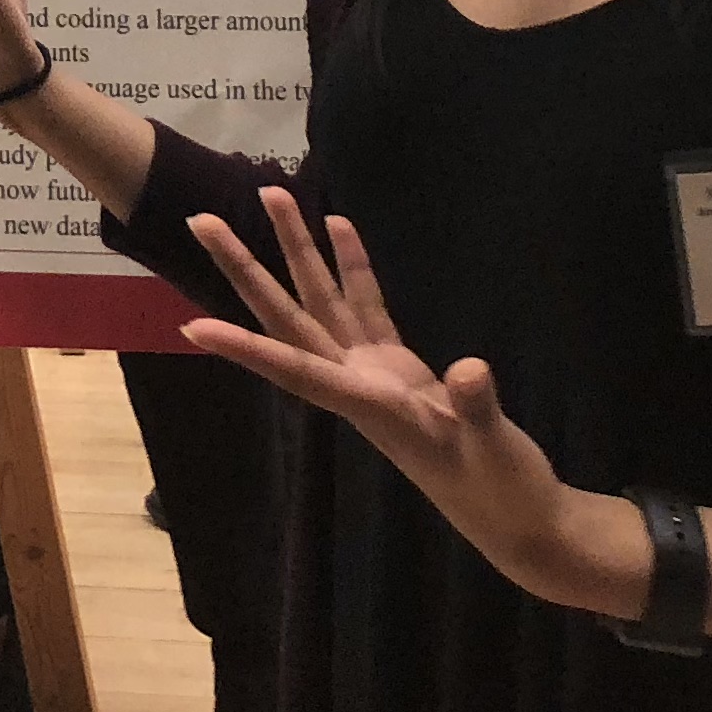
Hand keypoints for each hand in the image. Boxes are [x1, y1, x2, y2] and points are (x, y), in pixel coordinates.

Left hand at [183, 190, 639, 619]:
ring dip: (297, 249)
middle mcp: (356, 385)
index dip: (246, 349)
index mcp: (370, 407)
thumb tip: (468, 371)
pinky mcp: (399, 368)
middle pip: (287, 318)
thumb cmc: (503, 493)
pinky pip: (366, 306)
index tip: (193, 327)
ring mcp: (374, 373)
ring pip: (321, 301)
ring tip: (271, 192)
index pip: (296, 370)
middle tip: (200, 219)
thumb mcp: (495, 453)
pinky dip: (352, 267)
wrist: (518, 518)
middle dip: (245, 269)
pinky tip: (340, 226)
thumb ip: (476, 410)